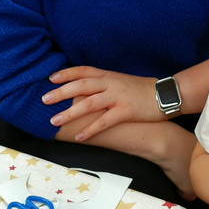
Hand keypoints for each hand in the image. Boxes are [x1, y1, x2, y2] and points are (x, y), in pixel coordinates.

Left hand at [43, 66, 160, 139]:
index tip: (50, 78)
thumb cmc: (141, 89)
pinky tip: (79, 137)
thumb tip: (84, 88)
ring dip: (70, 112)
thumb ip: (103, 83)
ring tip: (54, 121)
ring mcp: (118, 97)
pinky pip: (104, 121)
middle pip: (81, 86)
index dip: (66, 74)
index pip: (83, 71)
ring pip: (89, 104)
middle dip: (61, 92)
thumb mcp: (120, 81)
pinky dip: (90, 129)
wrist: (165, 94)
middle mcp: (111, 84)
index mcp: (108, 75)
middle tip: (44, 99)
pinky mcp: (126, 111)